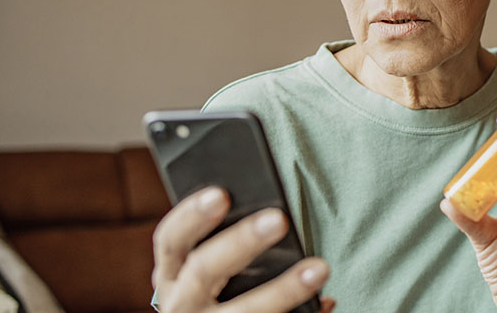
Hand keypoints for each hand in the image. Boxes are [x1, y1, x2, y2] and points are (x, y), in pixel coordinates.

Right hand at [152, 187, 335, 312]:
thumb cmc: (212, 301)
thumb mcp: (203, 279)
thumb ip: (226, 249)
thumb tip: (274, 217)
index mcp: (172, 277)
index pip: (172, 240)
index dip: (191, 216)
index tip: (221, 194)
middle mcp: (180, 303)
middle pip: (205, 269)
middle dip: (241, 242)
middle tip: (278, 219)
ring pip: (244, 310)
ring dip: (284, 290)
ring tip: (319, 269)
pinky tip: (325, 304)